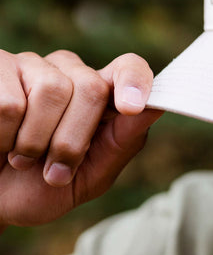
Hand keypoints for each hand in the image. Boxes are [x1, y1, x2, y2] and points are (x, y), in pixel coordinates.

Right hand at [0, 50, 162, 227]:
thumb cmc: (40, 188)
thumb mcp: (89, 177)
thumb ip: (122, 143)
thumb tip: (155, 108)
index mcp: (99, 95)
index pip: (129, 68)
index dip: (135, 81)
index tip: (132, 107)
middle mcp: (67, 72)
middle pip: (91, 87)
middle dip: (73, 140)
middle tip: (54, 168)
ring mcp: (30, 66)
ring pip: (51, 90)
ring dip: (35, 141)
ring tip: (21, 158)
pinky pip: (10, 102)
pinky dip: (4, 137)